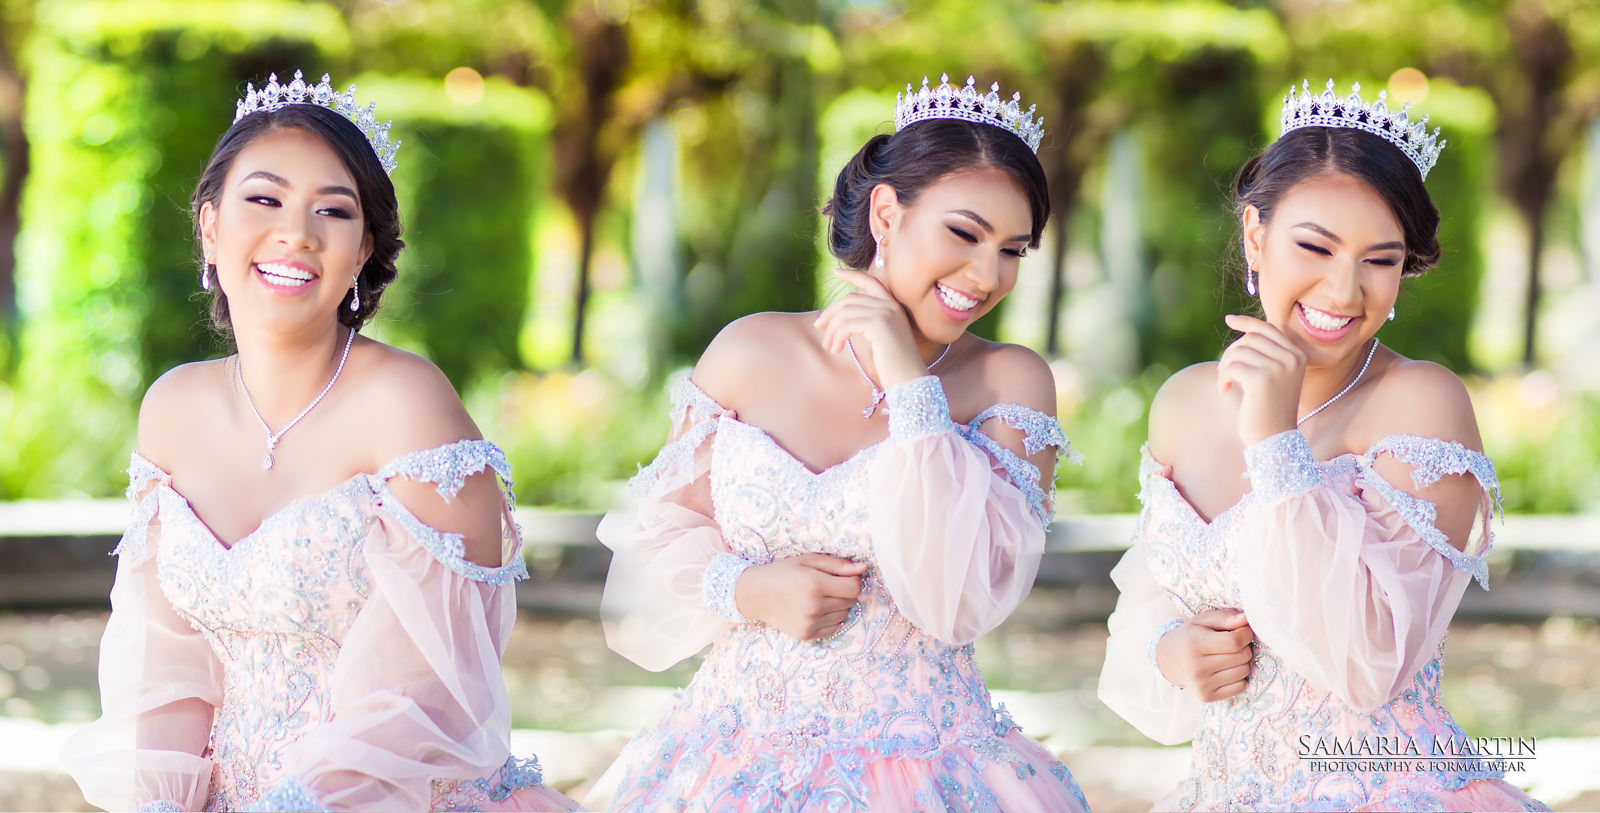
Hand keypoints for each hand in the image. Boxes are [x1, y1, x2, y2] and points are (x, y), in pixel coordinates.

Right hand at [734, 552, 868, 639]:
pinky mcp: (806, 635)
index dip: (853, 580)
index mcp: (814, 584)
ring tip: (819, 597)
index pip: (853, 587)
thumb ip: (837, 564)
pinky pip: (833, 628)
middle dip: (844, 592)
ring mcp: (810, 623)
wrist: (754, 594)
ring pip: (843, 615)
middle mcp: (813, 606)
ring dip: (838, 606)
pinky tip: (815, 609)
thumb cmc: (782, 572)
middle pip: (850, 601)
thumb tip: (863, 567)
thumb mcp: (807, 560)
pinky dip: (830, 619)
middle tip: (827, 585)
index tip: (843, 576)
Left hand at [813, 268, 926, 387]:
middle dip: (830, 312)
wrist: (909, 380)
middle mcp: (891, 306)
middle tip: (819, 327)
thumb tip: (838, 317)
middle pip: (850, 299)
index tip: (836, 272)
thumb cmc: (893, 364)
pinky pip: (847, 324)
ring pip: (845, 312)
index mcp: (893, 306)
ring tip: (829, 346)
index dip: (852, 275)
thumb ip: (866, 322)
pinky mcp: (879, 324)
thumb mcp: (880, 338)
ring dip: (831, 329)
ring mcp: (886, 313)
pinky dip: (837, 336)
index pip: (871, 282)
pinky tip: (837, 348)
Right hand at [1154, 608, 1254, 701]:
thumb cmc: (1191, 636)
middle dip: (1244, 647)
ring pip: (1243, 672)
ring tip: (1228, 657)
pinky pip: (1240, 687)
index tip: (1242, 631)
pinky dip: (1238, 677)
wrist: (1169, 659)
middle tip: (1232, 644)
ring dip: (1242, 662)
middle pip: (1242, 656)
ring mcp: (1201, 684)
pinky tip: (1226, 670)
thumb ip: (1224, 617)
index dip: (1245, 634)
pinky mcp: (1206, 696)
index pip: (1234, 641)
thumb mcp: (1203, 621)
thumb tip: (1246, 619)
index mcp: (1195, 644)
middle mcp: (1196, 667)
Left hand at [1218, 314, 1303, 444]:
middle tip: (1226, 373)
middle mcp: (1292, 358)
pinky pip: (1231, 366)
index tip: (1229, 320)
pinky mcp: (1262, 379)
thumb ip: (1264, 353)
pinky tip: (1225, 390)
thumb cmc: (1268, 409)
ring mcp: (1279, 368)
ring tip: (1226, 384)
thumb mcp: (1273, 377)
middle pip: (1250, 338)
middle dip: (1231, 352)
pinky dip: (1222, 377)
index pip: (1268, 328)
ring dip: (1225, 367)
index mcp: (1298, 355)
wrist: (1275, 440)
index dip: (1247, 322)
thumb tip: (1240, 325)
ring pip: (1238, 351)